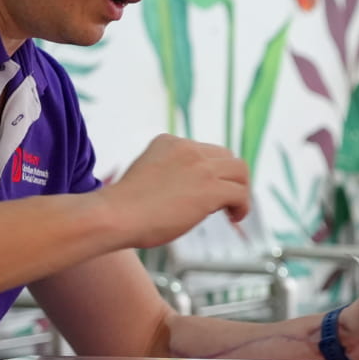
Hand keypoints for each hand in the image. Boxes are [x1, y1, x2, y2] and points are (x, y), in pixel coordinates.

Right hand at [101, 134, 249, 247]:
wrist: (116, 215)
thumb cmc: (124, 207)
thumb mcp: (147, 176)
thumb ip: (169, 175)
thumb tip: (192, 193)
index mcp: (169, 142)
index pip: (203, 151)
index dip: (209, 172)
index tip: (205, 190)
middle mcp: (188, 148)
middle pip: (226, 156)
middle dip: (228, 177)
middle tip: (225, 199)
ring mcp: (201, 167)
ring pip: (239, 171)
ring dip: (240, 189)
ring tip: (233, 208)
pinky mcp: (211, 188)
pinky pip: (240, 193)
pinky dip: (242, 206)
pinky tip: (234, 218)